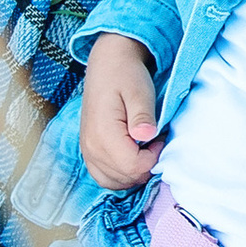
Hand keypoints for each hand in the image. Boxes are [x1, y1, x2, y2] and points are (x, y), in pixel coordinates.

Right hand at [77, 31, 163, 190]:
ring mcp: (87, 151)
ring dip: (133, 173)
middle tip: (153, 142)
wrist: (107, 64)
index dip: (152, 158)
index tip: (158, 138)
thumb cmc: (126, 75)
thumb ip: (142, 115)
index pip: (132, 167)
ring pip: (113, 182)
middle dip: (144, 166)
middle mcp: (90, 147)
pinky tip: (132, 157)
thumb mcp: (139, 91)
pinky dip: (120, 175)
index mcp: (103, 133)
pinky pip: (103, 177)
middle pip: (124, 178)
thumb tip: (147, 135)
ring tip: (143, 149)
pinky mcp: (88, 151)